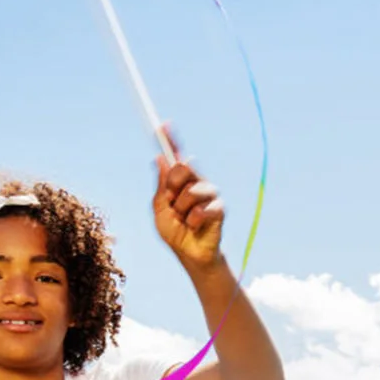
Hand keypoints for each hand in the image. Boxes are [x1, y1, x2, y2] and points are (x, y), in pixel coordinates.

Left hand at [152, 130, 224, 271]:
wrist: (189, 253)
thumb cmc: (174, 232)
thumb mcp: (160, 210)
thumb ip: (161, 186)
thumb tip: (160, 158)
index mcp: (180, 181)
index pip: (175, 156)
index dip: (170, 140)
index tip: (162, 125)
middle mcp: (196, 181)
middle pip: (183, 167)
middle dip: (173, 185)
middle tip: (173, 202)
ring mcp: (209, 193)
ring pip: (191, 191)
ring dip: (181, 210)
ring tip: (185, 221)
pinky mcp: (219, 207)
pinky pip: (200, 210)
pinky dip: (192, 221)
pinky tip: (194, 227)